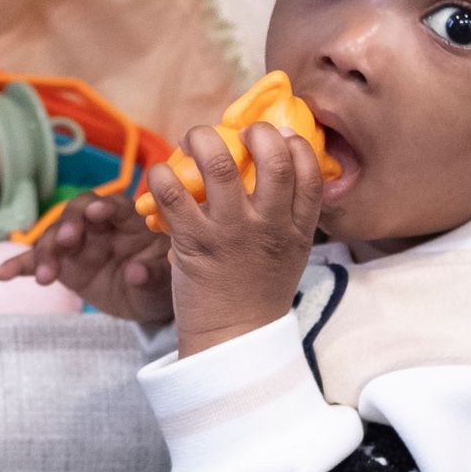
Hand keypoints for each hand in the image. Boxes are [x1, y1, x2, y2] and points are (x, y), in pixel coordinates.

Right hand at [0, 192, 173, 325]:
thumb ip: (153, 275)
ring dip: (46, 252)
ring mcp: (77, 244)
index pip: (115, 205)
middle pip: (78, 212)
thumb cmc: (161, 280)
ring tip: (45, 277)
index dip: (104, 206)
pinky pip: (37, 261)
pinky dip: (19, 266)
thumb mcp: (165, 281)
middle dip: (70, 223)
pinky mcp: (62, 264)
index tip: (96, 211)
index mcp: (130, 219)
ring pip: (54, 237)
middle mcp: (99, 225)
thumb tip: (136, 273)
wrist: (147, 302)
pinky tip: (1, 273)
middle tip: (67, 240)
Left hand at [147, 121, 323, 357]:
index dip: (296, 142)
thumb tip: (272, 163)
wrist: (232, 339)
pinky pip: (174, 194)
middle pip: (273, 160)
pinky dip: (163, 174)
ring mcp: (230, 233)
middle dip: (255, 132)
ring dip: (203, 140)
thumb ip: (287, 214)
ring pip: (220, 165)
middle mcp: (268, 226)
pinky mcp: (193, 243)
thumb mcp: (290, 252)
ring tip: (194, 139)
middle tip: (237, 133)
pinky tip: (161, 173)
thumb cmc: (258, 291)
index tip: (278, 134)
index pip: (310, 172)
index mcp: (297, 229)